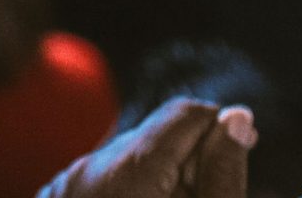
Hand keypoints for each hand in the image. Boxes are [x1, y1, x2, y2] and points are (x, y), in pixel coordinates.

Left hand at [38, 99, 254, 197]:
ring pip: (124, 161)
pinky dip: (121, 193)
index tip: (235, 161)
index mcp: (130, 169)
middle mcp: (89, 168)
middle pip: (154, 138)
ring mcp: (64, 186)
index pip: (186, 113)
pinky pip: (96, 181)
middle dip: (186, 162)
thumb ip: (221, 172)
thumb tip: (238, 116)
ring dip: (154, 181)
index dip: (218, 133)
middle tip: (200, 195)